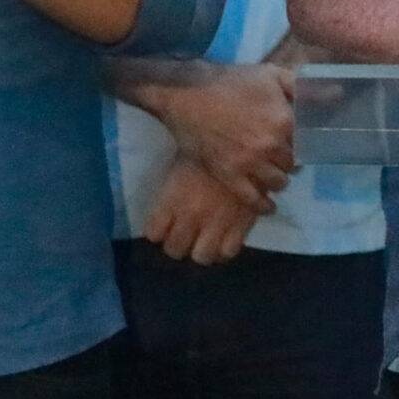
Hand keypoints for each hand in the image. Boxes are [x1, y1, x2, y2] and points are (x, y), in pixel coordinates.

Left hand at [143, 158, 265, 264]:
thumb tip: (167, 212)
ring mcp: (216, 223)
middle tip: (185, 236)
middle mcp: (190, 216)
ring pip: (201, 257)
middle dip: (178, 244)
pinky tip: (226, 238)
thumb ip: (171, 193)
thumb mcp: (180, 165)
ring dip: (201, 251)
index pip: (154, 233)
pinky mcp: (241, 225)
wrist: (245, 141)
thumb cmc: (207, 147)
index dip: (159, 232)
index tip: (164, 228)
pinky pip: (228, 252)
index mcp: (171, 200)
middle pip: (174, 249)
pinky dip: (225, 249)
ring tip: (206, 242)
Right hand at [153, 64, 294, 210]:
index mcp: (284, 121)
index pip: (305, 143)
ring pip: (277, 183)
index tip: (297, 145)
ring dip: (279, 181)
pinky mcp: (229, 175)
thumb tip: (333, 95)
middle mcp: (271, 146)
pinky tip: (268, 206)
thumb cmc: (231, 81)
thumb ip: (302, 87)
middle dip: (289, 162)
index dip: (302, 144)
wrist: (188, 93)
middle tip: (284, 161)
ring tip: (274, 177)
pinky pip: (252, 199)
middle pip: (292, 164)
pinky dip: (263, 205)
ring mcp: (249, 163)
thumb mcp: (271, 74)